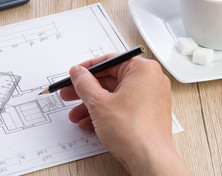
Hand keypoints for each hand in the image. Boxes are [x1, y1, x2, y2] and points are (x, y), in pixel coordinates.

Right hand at [60, 54, 191, 174]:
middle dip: (87, 90)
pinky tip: (89, 123)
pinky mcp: (148, 112)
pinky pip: (123, 106)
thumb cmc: (134, 132)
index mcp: (143, 69)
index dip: (87, 69)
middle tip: (70, 93)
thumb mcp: (99, 103)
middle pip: (111, 79)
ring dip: (93, 104)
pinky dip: (106, 112)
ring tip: (76, 114)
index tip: (75, 74)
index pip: (109, 61)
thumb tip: (78, 72)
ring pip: (115, 95)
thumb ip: (84, 83)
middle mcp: (150, 80)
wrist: (150, 160)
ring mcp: (150, 97)